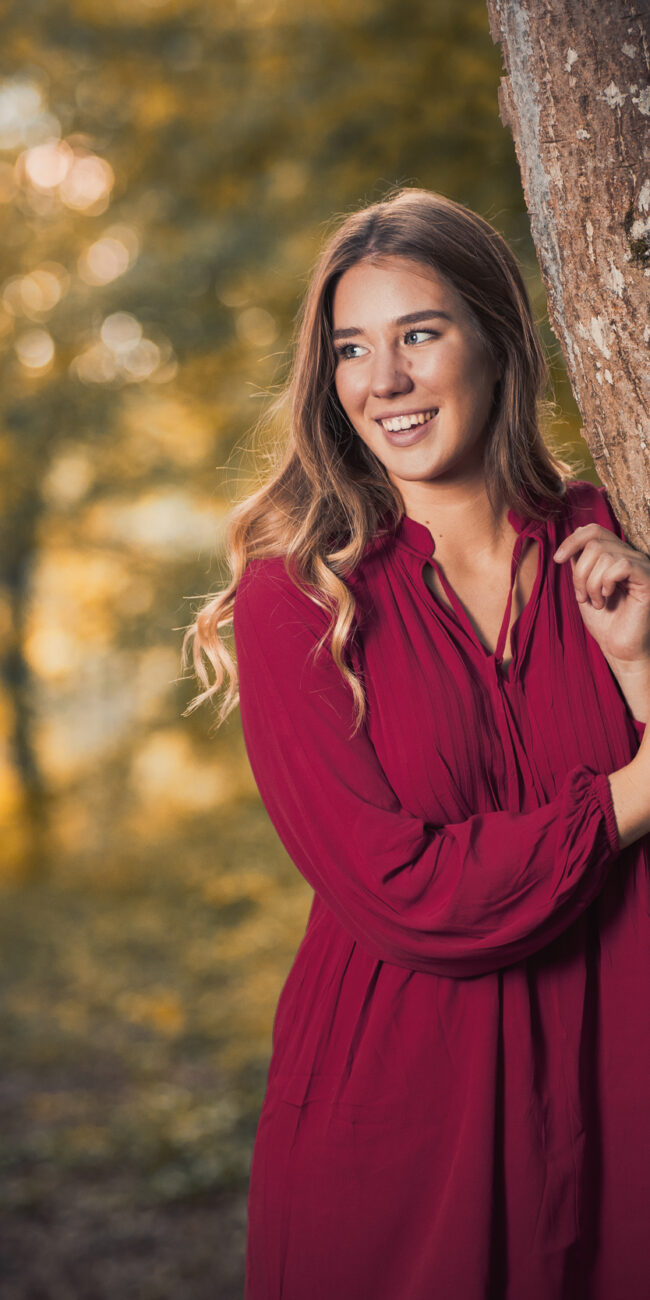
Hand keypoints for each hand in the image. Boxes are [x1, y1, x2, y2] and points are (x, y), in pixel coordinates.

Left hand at [553, 524, 649, 665]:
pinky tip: (608, 597)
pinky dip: (607, 582)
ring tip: (596, 602)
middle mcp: (630, 556)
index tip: (558, 560)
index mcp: (616, 555)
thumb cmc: (603, 621)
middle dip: (579, 572)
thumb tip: (571, 543)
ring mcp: (641, 565)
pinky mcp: (648, 578)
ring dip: (591, 583)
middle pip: (594, 543)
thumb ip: (579, 564)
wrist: (618, 648)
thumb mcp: (583, 587)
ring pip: (604, 555)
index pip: (593, 530)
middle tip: (582, 597)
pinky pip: (622, 565)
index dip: (572, 540)